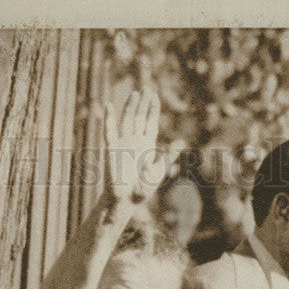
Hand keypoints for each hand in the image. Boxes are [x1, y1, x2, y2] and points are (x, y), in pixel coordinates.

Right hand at [103, 87, 164, 204]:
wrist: (125, 200)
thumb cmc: (142, 190)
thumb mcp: (158, 172)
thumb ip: (167, 157)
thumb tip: (180, 143)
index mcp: (147, 146)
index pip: (151, 123)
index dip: (153, 109)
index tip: (154, 95)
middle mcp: (135, 142)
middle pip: (140, 117)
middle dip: (144, 103)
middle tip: (147, 87)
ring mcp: (123, 143)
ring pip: (127, 120)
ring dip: (130, 106)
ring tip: (136, 92)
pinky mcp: (112, 148)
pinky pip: (109, 130)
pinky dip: (108, 117)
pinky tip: (108, 105)